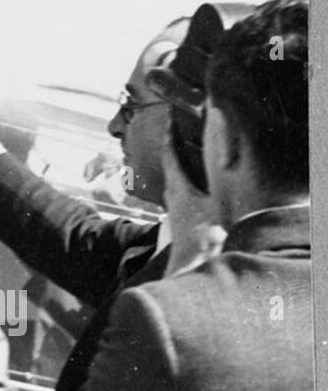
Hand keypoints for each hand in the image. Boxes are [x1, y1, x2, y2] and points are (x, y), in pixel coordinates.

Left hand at [161, 139, 223, 274]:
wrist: (191, 271)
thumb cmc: (205, 240)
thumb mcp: (217, 209)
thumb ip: (218, 187)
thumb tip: (221, 162)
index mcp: (179, 189)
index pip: (170, 155)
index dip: (170, 136)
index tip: (168, 119)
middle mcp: (172, 197)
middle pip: (170, 168)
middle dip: (173, 149)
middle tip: (180, 133)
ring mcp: (174, 211)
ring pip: (174, 183)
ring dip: (179, 169)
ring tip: (189, 157)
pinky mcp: (178, 224)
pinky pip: (180, 197)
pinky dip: (185, 187)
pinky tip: (196, 190)